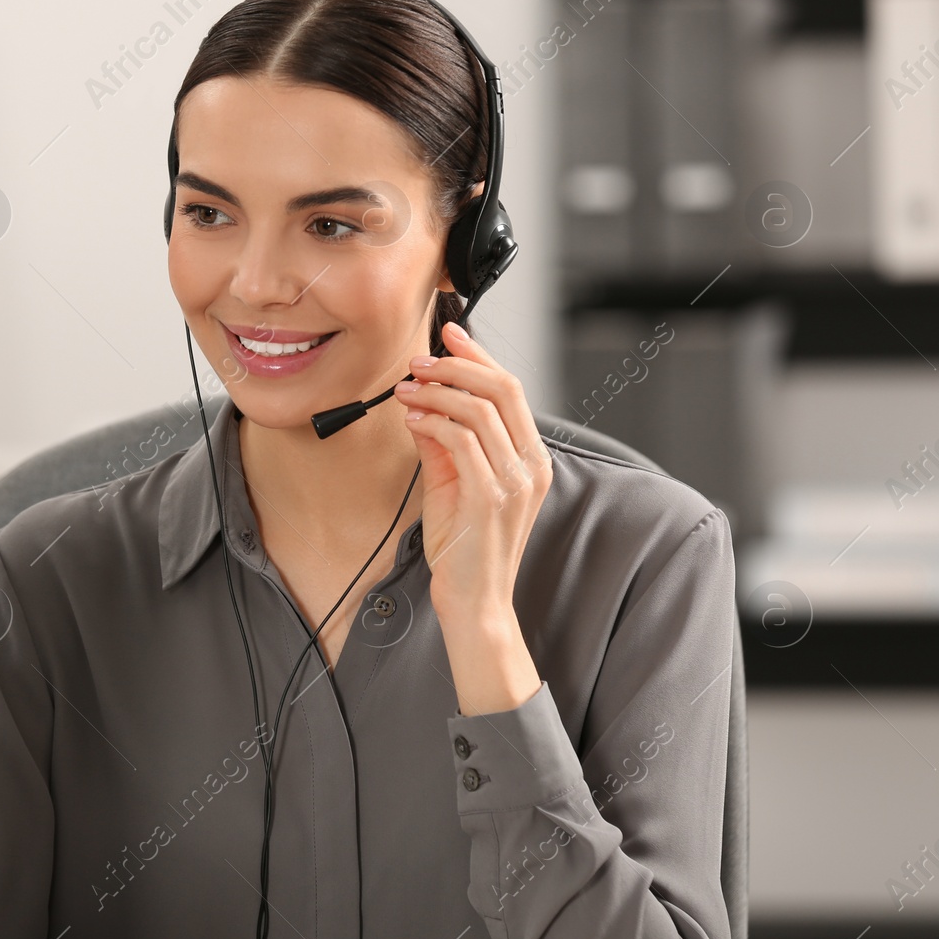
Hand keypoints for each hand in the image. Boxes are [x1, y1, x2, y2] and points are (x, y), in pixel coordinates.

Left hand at [392, 320, 550, 713]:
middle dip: (457, 365)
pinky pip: (462, 441)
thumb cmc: (464, 548)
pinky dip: (433, 421)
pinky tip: (412, 419)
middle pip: (503, 388)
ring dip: (438, 392)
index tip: (449, 336)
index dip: (479, 357)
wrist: (474, 602)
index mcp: (530, 459)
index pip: (511, 390)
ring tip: (407, 389)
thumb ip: (443, 443)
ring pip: (480, 410)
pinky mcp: (491, 497)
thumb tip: (421, 401)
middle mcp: (530, 465)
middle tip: (419, 360)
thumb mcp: (453, 484)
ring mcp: (514, 481)